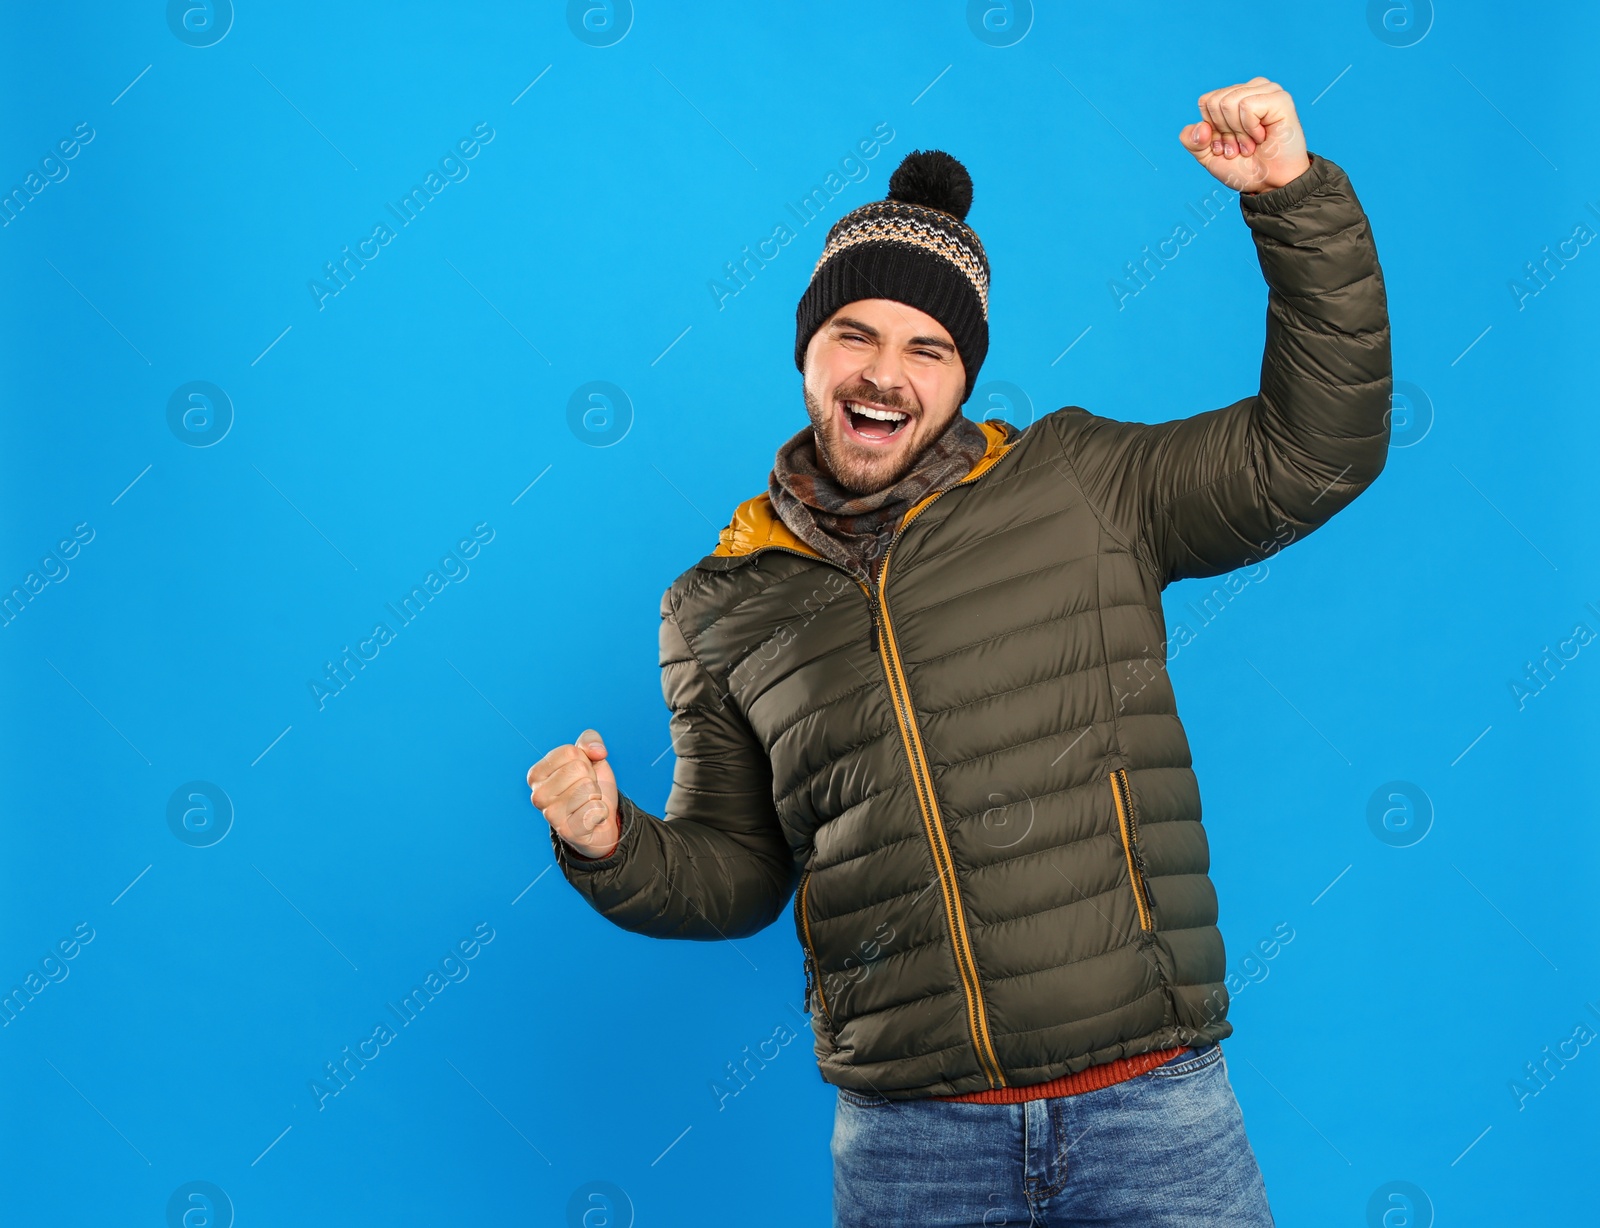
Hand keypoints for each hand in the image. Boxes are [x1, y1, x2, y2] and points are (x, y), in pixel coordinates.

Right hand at [528, 729, 619, 858]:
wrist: (600, 821)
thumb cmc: (590, 787)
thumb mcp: (590, 757)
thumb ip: (590, 740)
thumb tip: (597, 751)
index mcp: (536, 774)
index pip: (570, 752)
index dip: (584, 760)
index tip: (579, 775)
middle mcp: (537, 795)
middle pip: (579, 769)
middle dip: (590, 778)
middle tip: (585, 792)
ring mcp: (550, 815)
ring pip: (588, 789)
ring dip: (595, 796)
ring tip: (586, 804)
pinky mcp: (567, 831)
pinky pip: (596, 809)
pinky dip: (600, 812)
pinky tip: (590, 819)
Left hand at [1178, 77, 1310, 194]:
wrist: (1269, 185)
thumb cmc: (1244, 168)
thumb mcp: (1207, 156)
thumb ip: (1191, 140)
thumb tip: (1202, 127)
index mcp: (1235, 96)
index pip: (1206, 102)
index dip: (1212, 129)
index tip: (1228, 144)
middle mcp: (1251, 89)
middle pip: (1215, 102)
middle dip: (1224, 132)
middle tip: (1241, 146)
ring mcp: (1267, 91)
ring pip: (1229, 102)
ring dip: (1237, 133)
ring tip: (1251, 144)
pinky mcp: (1280, 99)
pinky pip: (1247, 106)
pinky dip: (1250, 129)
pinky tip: (1262, 137)